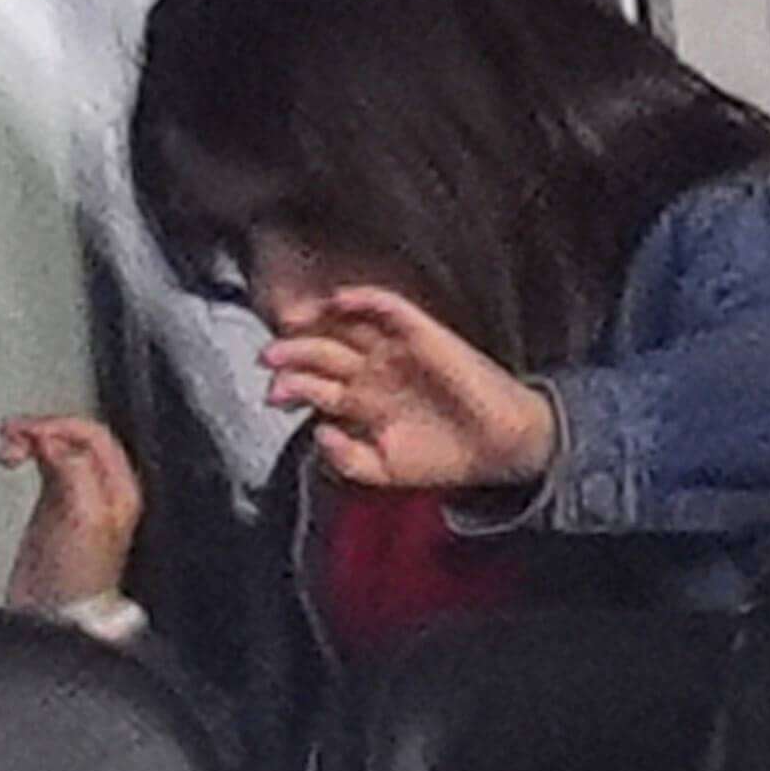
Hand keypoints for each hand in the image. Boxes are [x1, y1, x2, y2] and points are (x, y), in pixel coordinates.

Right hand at [0, 415, 137, 612]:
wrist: (56, 611)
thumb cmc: (78, 576)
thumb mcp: (85, 517)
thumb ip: (74, 473)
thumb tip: (54, 442)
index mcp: (120, 489)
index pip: (95, 436)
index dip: (60, 426)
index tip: (28, 433)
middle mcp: (103, 489)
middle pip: (74, 437)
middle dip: (42, 429)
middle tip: (12, 436)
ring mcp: (77, 495)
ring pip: (57, 448)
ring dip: (31, 439)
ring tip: (8, 447)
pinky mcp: (53, 505)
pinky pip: (42, 465)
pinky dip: (25, 454)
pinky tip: (11, 458)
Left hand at [262, 284, 554, 495]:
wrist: (500, 448)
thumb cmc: (447, 458)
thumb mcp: (383, 470)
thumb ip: (344, 459)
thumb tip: (319, 431)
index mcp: (362, 402)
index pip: (314, 383)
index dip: (290, 385)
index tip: (273, 395)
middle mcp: (374, 372)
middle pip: (320, 351)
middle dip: (291, 353)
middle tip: (270, 357)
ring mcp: (396, 351)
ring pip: (345, 325)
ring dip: (315, 321)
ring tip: (291, 325)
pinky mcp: (423, 335)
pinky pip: (388, 308)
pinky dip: (362, 300)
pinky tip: (338, 301)